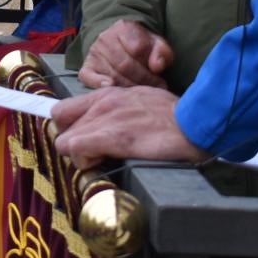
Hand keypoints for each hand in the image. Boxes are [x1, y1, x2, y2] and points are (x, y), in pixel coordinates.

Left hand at [52, 85, 200, 168]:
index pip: (63, 110)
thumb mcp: (140, 102)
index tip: (78, 142)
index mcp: (107, 94)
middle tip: (95, 155)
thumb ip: (119, 111)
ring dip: (80, 157)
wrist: (195, 122)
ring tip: (103, 160)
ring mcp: (105, 119)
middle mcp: (101, 103)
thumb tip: (108, 128)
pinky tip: (104, 163)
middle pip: (62, 129)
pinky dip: (84, 162)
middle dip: (74, 145)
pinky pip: (75, 150)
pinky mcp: (112, 137)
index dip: (68, 129)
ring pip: (65, 142)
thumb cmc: (175, 117)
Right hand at [78, 20, 172, 89]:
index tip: (160, 76)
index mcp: (124, 28)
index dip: (151, 66)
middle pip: (125, 64)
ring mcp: (94, 53)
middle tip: (155, 89)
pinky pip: (90, 77)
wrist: (119, 42)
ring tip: (142, 92)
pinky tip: (111, 87)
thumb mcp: (156, 44)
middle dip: (143, 80)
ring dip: (130, 87)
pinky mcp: (86, 67)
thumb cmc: (141, 46)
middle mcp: (105, 39)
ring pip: (113, 74)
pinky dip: (99, 84)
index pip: (138, 48)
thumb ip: (162, 52)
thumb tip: (157, 66)